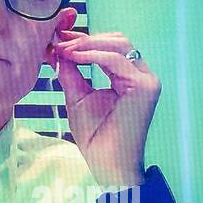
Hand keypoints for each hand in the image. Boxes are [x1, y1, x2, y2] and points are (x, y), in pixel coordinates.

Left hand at [51, 29, 159, 187]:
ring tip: (63, 49)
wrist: (107, 164)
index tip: (59, 38)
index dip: (85, 39)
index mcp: (130, 78)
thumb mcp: (77, 96)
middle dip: (86, 38)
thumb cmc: (95, 137)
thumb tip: (55, 47)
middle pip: (117, 40)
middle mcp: (143, 76)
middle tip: (59, 41)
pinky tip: (73, 57)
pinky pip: (116, 60)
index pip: (110, 47)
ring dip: (87, 44)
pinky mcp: (145, 87)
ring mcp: (147, 80)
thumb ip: (70, 70)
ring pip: (118, 45)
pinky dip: (93, 55)